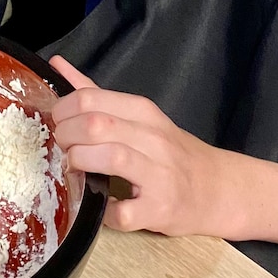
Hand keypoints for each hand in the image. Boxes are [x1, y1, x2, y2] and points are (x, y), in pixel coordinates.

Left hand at [50, 57, 237, 237]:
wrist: (219, 188)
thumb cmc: (173, 152)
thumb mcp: (139, 116)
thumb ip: (96, 94)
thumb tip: (57, 66)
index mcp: (143, 112)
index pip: (91, 98)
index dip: (63, 110)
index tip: (58, 123)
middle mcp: (154, 139)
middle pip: (96, 125)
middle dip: (66, 135)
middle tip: (63, 146)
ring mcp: (159, 175)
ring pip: (111, 158)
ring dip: (81, 162)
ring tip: (74, 168)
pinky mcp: (160, 210)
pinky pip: (123, 211)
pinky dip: (104, 210)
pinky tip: (101, 205)